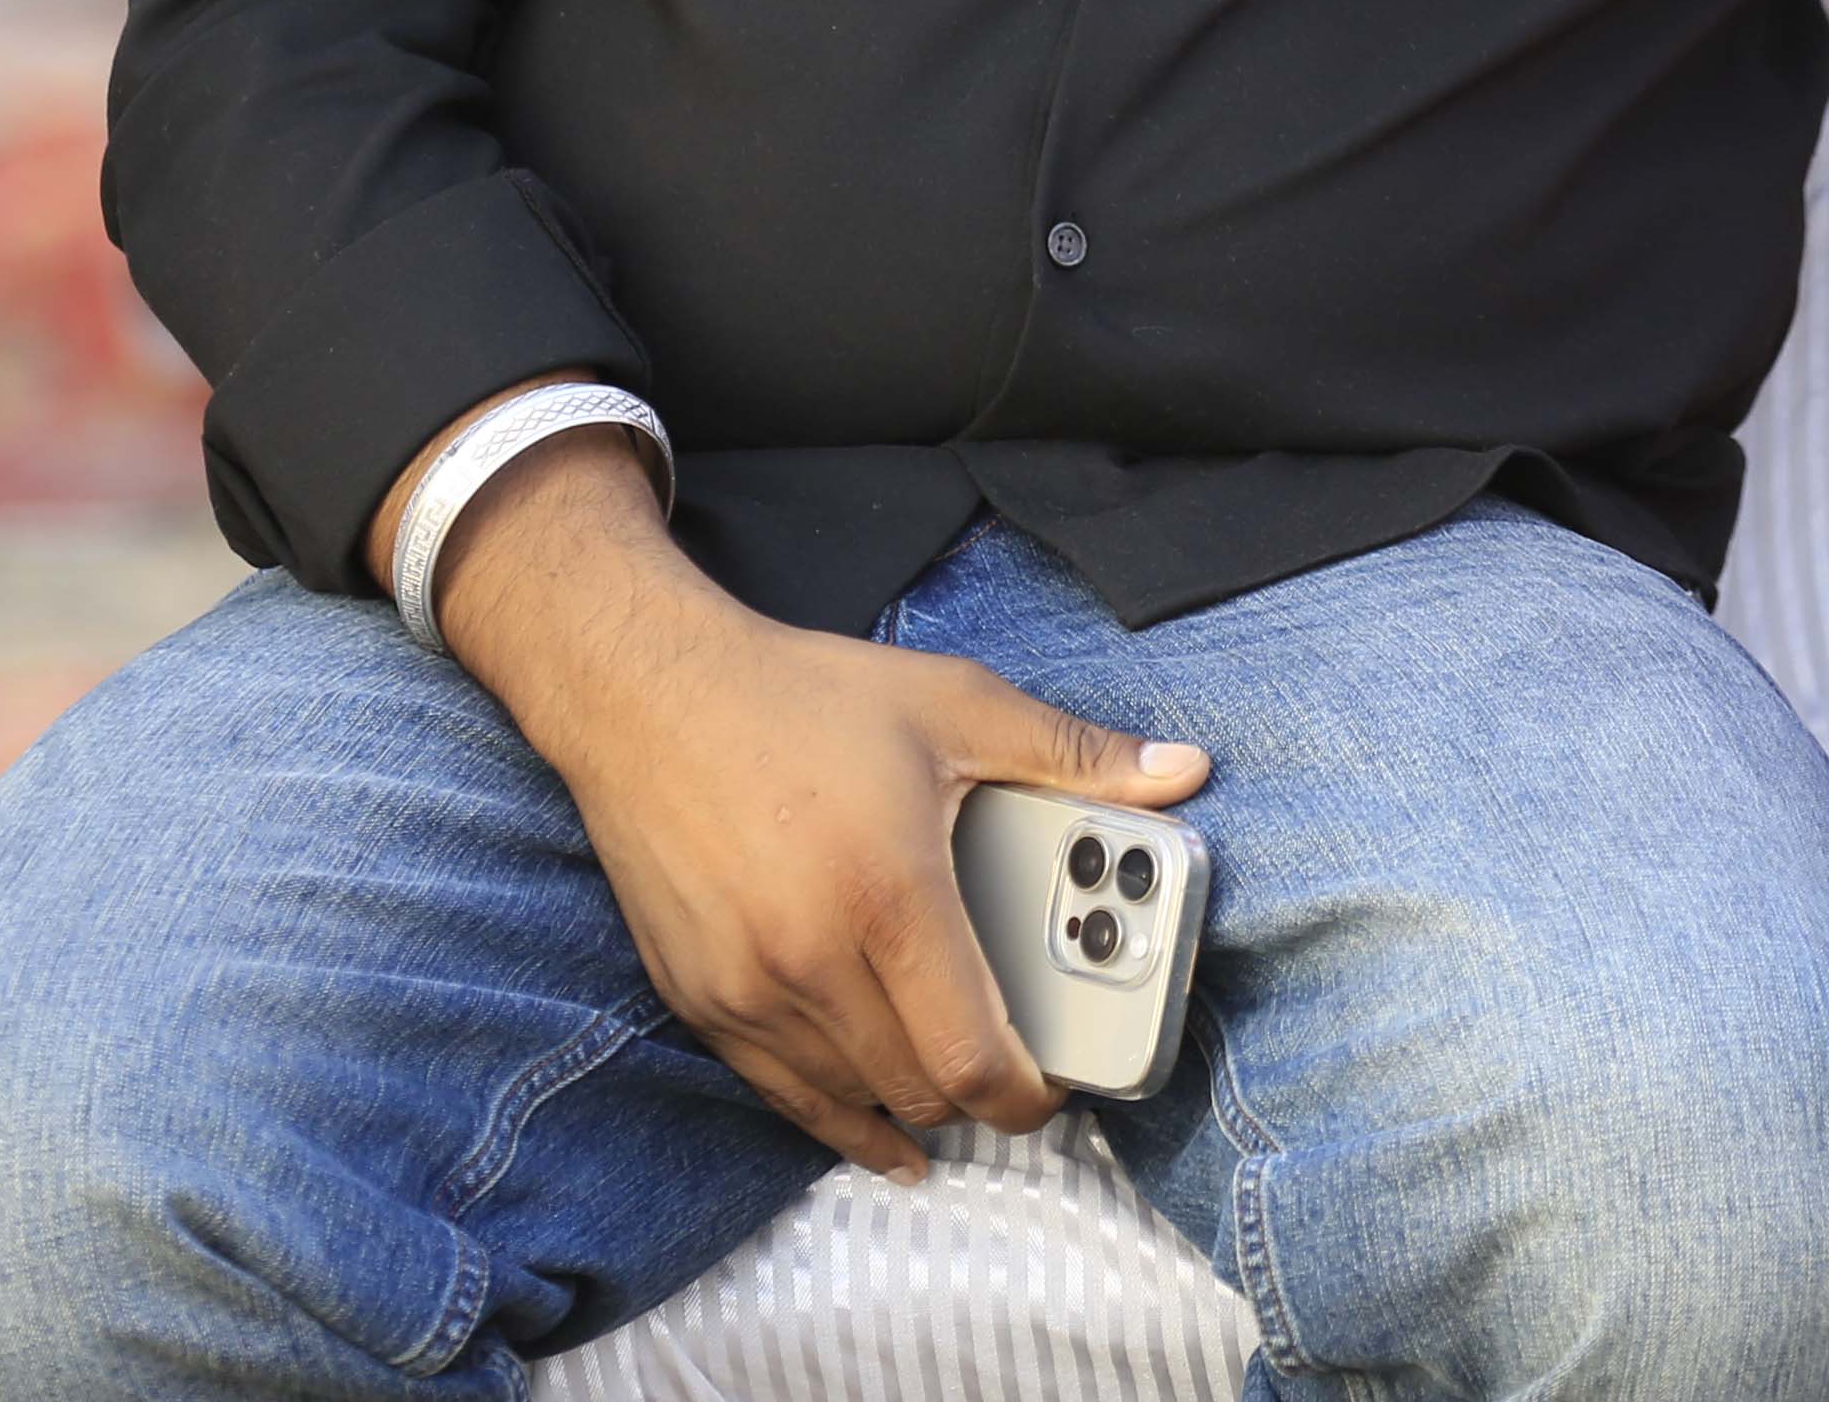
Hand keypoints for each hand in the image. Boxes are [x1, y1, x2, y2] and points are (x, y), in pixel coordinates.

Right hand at [421, 426, 1211, 1179]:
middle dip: (980, 1097)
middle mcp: (810, 961)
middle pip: (918, 1091)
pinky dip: (838, 1119)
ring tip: (954, 1078)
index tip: (1060, 1084)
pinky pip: (782, 1096)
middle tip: (1018, 1069)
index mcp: (888, 895)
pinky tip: (875, 1132)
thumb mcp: (954, 706)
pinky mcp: (698, 1001)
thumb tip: (1183, 775)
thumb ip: (1072, 754)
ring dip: (911, 1104)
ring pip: (851, 1102)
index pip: (971, 1055)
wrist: (645, 696)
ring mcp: (745, 992)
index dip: (1030, 1094)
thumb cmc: (803, 697)